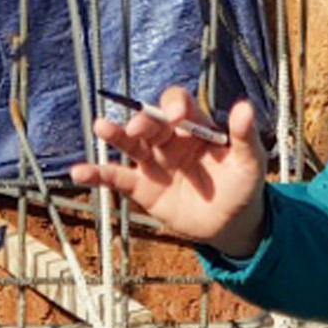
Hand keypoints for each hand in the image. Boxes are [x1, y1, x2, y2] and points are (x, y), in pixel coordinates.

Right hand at [69, 89, 267, 261]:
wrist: (232, 222)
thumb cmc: (243, 185)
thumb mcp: (250, 161)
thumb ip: (244, 136)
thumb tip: (245, 108)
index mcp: (195, 126)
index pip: (178, 105)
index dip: (174, 106)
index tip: (176, 118)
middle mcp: (170, 139)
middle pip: (150, 122)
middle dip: (143, 122)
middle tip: (138, 129)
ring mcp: (154, 162)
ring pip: (130, 144)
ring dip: (116, 134)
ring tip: (101, 127)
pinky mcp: (142, 187)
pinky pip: (116, 178)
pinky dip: (97, 175)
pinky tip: (78, 172)